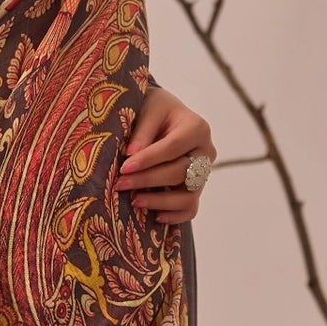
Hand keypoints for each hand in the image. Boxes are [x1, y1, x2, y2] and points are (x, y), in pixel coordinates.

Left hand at [114, 83, 215, 224]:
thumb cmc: (155, 110)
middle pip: (179, 172)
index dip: (149, 159)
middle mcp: (206, 152)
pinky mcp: (196, 189)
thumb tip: (132, 154)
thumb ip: (142, 130)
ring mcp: (203, 174)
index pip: (173, 147)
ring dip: (159, 201)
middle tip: (120, 183)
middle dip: (147, 180)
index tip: (125, 167)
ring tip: (134, 201)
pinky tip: (154, 216)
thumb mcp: (148, 109)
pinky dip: (175, 216)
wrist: (164, 117)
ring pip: (188, 195)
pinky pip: (190, 209)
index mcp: (197, 128)